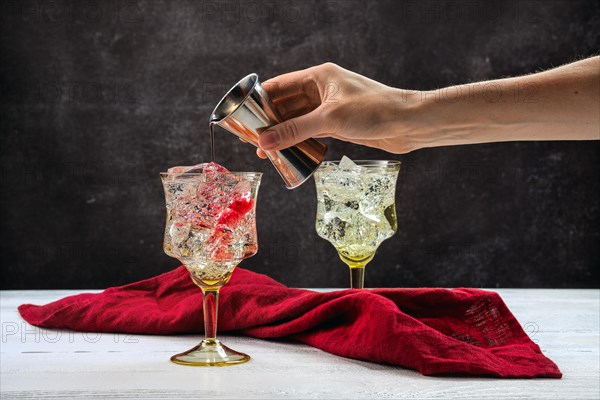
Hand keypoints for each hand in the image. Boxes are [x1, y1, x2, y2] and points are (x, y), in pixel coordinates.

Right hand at [256, 62, 423, 157]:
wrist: (408, 123)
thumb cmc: (375, 110)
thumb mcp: (330, 120)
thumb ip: (295, 130)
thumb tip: (265, 142)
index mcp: (319, 77)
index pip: (279, 86)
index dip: (260, 100)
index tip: (244, 116)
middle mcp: (322, 90)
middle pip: (286, 104)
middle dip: (270, 121)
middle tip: (253, 139)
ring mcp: (330, 107)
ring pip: (298, 119)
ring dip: (283, 133)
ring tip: (266, 150)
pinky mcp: (338, 124)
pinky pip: (310, 130)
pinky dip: (298, 139)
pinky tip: (288, 151)